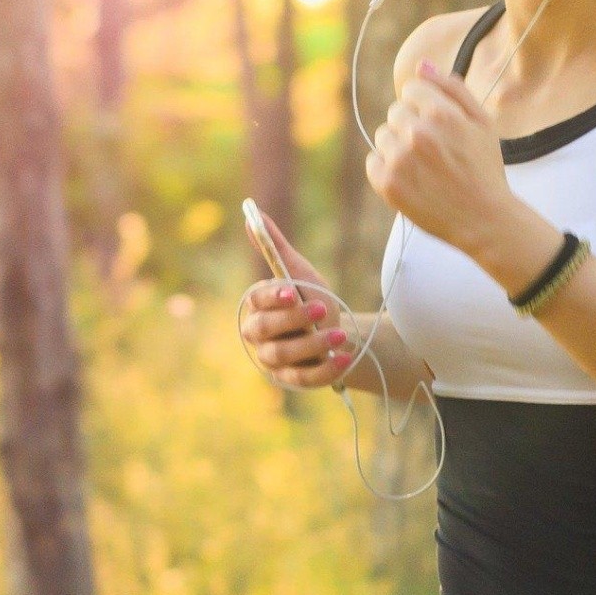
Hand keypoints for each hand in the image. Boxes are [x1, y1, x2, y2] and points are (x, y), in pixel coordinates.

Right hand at [240, 209, 355, 389]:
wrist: (338, 334)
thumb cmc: (313, 299)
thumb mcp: (299, 273)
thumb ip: (275, 248)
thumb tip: (251, 214)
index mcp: (257, 307)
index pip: (257, 302)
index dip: (272, 297)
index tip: (292, 290)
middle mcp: (259, 336)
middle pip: (265, 330)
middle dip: (293, 319)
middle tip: (322, 308)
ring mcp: (274, 361)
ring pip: (285, 355)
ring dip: (313, 344)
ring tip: (339, 334)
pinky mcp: (292, 380)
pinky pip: (304, 378)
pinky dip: (325, 369)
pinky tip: (344, 357)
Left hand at [366, 58, 513, 252]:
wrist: (484, 220)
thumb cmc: (484, 169)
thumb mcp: (482, 122)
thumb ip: (452, 89)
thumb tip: (421, 65)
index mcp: (441, 113)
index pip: (410, 90)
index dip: (425, 106)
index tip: (438, 125)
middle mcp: (417, 134)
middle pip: (395, 112)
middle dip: (411, 126)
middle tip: (434, 150)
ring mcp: (399, 160)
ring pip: (383, 136)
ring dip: (398, 146)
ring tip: (424, 166)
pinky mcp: (387, 184)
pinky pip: (373, 162)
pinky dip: (387, 169)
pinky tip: (411, 179)